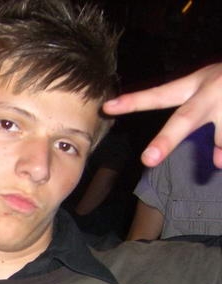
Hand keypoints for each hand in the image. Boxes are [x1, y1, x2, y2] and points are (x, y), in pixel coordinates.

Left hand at [103, 63, 221, 167]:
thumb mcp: (214, 91)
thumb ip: (209, 127)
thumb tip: (219, 163)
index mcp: (197, 85)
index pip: (160, 95)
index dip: (134, 102)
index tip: (107, 107)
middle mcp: (210, 93)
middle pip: (185, 120)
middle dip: (166, 140)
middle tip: (148, 159)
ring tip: (221, 152)